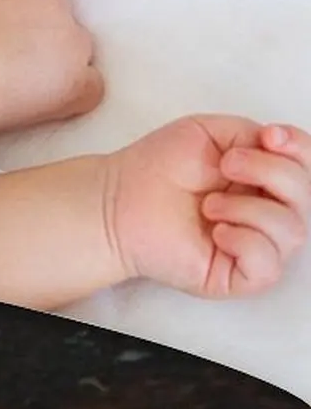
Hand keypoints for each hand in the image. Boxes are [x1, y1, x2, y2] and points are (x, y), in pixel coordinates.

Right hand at [0, 0, 102, 136]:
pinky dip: (74, 87)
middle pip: (57, 4)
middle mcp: (61, 1)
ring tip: (17, 70)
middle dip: (34, 18)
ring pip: (74, 43)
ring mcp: (73, 44)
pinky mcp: (76, 84)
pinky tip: (50, 94)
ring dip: (53, 52)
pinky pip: (90, 84)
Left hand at [106, 117, 310, 298]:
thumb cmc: (157, 168)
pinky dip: (246, 242)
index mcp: (266, 180)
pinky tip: (216, 232)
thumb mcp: (210, 133)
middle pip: (308, 197)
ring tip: (208, 204)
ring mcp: (255, 247)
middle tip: (226, 165)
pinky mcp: (237, 276)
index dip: (301, 150)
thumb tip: (281, 145)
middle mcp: (268, 214)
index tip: (269, 136)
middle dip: (272, 172)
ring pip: (293, 231)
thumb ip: (253, 134)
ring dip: (248, 208)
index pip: (309, 168)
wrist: (117, 199)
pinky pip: (268, 266)